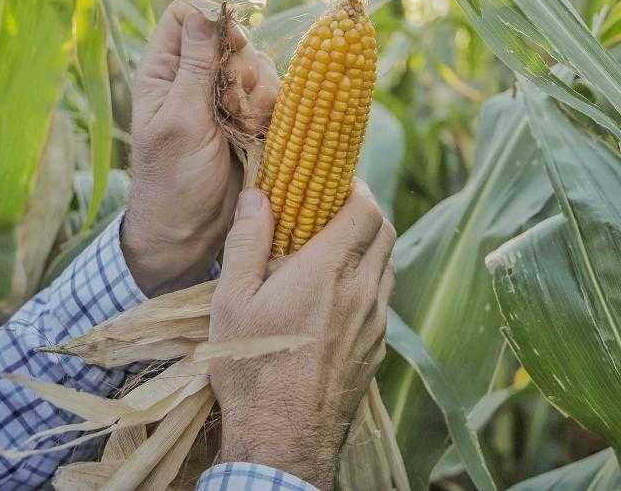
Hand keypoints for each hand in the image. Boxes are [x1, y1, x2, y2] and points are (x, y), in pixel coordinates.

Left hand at [123, 0, 278, 295]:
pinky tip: (260, 133)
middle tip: (236, 100)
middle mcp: (195, 80)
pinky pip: (273, 97)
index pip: (185, 16)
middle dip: (242, 66)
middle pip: (232, 39)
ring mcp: (225, 101)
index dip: (212, 21)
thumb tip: (203, 13)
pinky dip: (272, 111)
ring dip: (260, 93)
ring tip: (247, 125)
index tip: (230, 45)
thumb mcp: (181, 120)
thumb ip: (195, 67)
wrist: (193, 231)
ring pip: (257, 68)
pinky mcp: (250, 121)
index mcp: (164, 73)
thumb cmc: (173, 180)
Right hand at [209, 180, 395, 489]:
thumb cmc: (251, 365)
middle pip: (385, 232)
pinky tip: (337, 296)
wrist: (283, 437)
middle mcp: (362, 291)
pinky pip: (382, 300)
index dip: (357, 188)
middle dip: (365, 212)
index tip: (336, 182)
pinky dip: (368, 282)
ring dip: (369, 248)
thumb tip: (259, 196)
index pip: (367, 209)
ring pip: (387, 266)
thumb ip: (247, 242)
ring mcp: (374, 322)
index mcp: (329, 270)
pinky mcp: (376, 348)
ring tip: (333, 251)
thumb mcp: (233, 300)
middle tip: (333, 211)